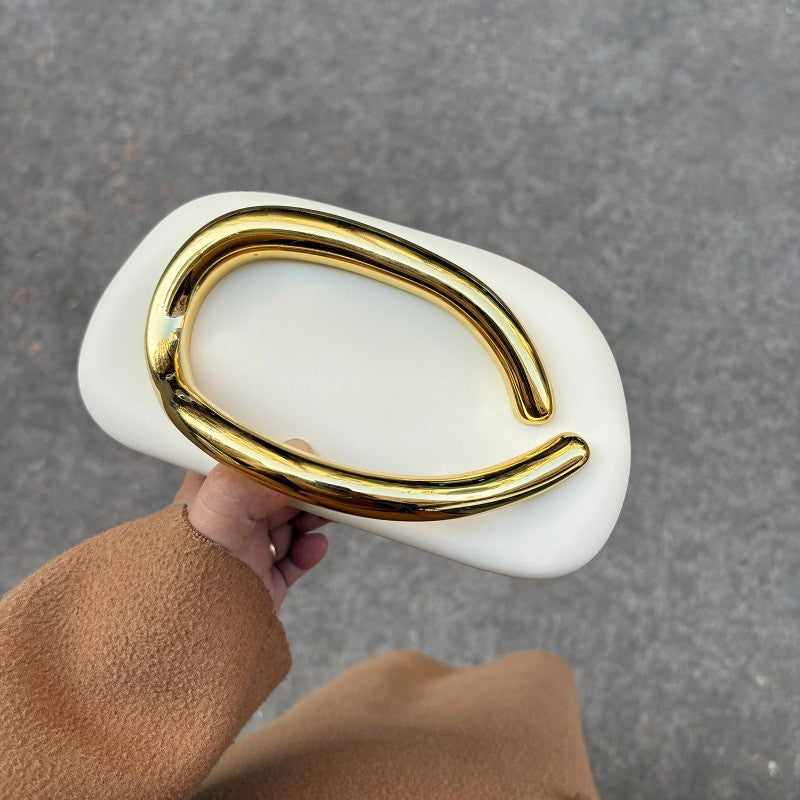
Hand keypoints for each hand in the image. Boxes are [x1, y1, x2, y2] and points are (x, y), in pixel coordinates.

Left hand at [174, 439, 328, 611]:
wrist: (187, 652)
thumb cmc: (186, 579)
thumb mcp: (214, 518)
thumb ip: (249, 482)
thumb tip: (297, 452)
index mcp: (207, 497)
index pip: (243, 458)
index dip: (275, 452)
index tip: (305, 451)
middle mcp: (225, 522)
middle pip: (274, 490)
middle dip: (304, 487)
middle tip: (328, 485)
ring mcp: (245, 554)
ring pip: (289, 522)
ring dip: (312, 517)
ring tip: (327, 516)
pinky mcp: (262, 583)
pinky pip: (294, 558)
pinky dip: (310, 550)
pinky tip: (315, 547)